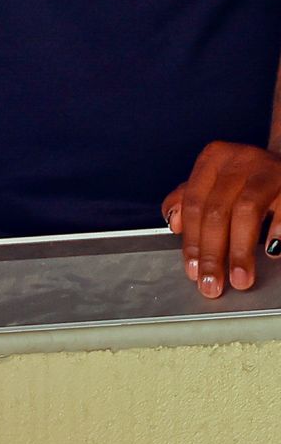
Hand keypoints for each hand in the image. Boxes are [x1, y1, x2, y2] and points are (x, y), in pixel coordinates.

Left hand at [164, 141, 280, 297]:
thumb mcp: (215, 181)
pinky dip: (277, 230)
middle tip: (212, 284)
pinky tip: (272, 252)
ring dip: (240, 250)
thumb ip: (189, 200)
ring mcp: (268, 169)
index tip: (193, 271)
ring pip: (246, 211)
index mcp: (213, 159)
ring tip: (240, 278)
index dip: (192, 241)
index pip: (194, 204)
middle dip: (212, 253)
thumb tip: (172, 225)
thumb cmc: (247, 177)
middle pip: (216, 210)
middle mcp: (239, 160)